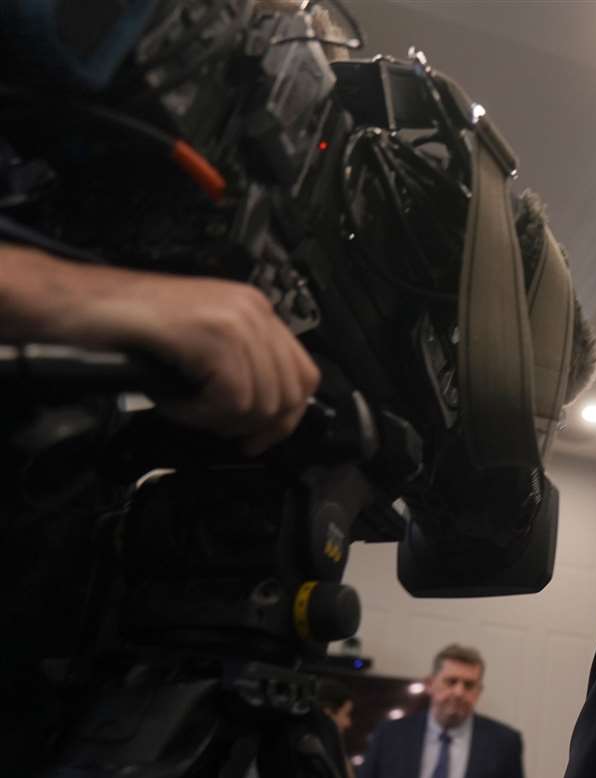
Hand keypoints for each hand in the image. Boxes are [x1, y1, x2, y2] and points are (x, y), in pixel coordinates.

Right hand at [1, 247, 319, 453]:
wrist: (73, 305)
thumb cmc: (125, 329)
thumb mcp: (198, 344)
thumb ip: (238, 366)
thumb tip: (268, 416)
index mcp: (255, 310)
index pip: (304, 375)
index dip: (285, 417)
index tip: (256, 437)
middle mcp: (253, 309)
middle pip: (289, 395)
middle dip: (253, 425)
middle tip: (213, 427)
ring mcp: (234, 320)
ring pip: (261, 403)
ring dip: (217, 419)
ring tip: (181, 405)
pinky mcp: (211, 336)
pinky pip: (230, 401)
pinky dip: (198, 414)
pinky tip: (170, 399)